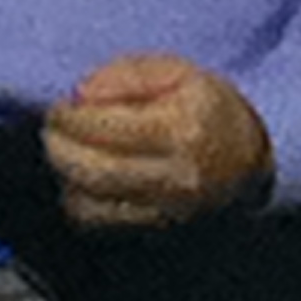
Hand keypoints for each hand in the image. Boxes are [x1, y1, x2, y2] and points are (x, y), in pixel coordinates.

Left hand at [41, 53, 274, 229]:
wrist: (249, 159)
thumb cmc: (209, 107)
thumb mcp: (177, 71)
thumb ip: (127, 74)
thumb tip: (82, 93)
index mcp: (180, 130)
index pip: (108, 129)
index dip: (71, 117)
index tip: (59, 106)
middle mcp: (174, 177)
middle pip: (95, 171)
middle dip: (59, 147)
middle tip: (51, 127)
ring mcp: (165, 209)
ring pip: (91, 204)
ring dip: (65, 176)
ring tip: (65, 150)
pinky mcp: (155, 228)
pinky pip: (99, 223)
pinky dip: (78, 200)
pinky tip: (80, 177)